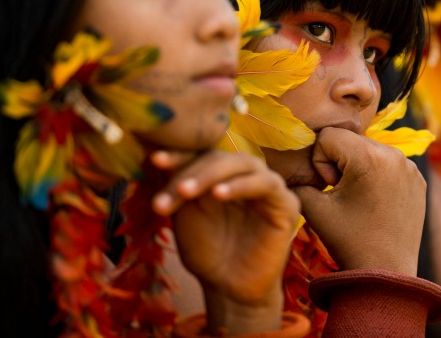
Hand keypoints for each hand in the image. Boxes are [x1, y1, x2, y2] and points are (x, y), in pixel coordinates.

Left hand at [150, 150, 299, 330]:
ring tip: (187, 191)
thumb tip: (155, 154)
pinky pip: (265, 184)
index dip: (179, 154)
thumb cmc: (206, 249)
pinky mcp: (286, 202)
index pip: (201, 153)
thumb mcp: (185, 214)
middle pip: (219, 157)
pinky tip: (219, 194)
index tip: (154, 159)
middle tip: (173, 190)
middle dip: (191, 172)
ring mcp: (266, 184)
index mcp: (221, 171)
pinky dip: (241, 185)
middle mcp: (245, 173)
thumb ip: (178, 185)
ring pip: (241, 164)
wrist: (228, 288)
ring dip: (211, 175)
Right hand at [292, 127, 425, 275]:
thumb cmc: (349, 241)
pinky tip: (376, 201)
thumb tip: (289, 167)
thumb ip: (297, 181)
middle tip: (343, 195)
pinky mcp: (418, 178)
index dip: (320, 162)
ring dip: (358, 167)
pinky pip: (388, 163)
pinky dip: (377, 175)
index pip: (328, 136)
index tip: (331, 188)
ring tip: (360, 199)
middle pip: (350, 140)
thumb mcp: (315, 209)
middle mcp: (394, 154)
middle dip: (339, 163)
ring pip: (369, 150)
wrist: (387, 275)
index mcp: (369, 157)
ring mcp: (410, 166)